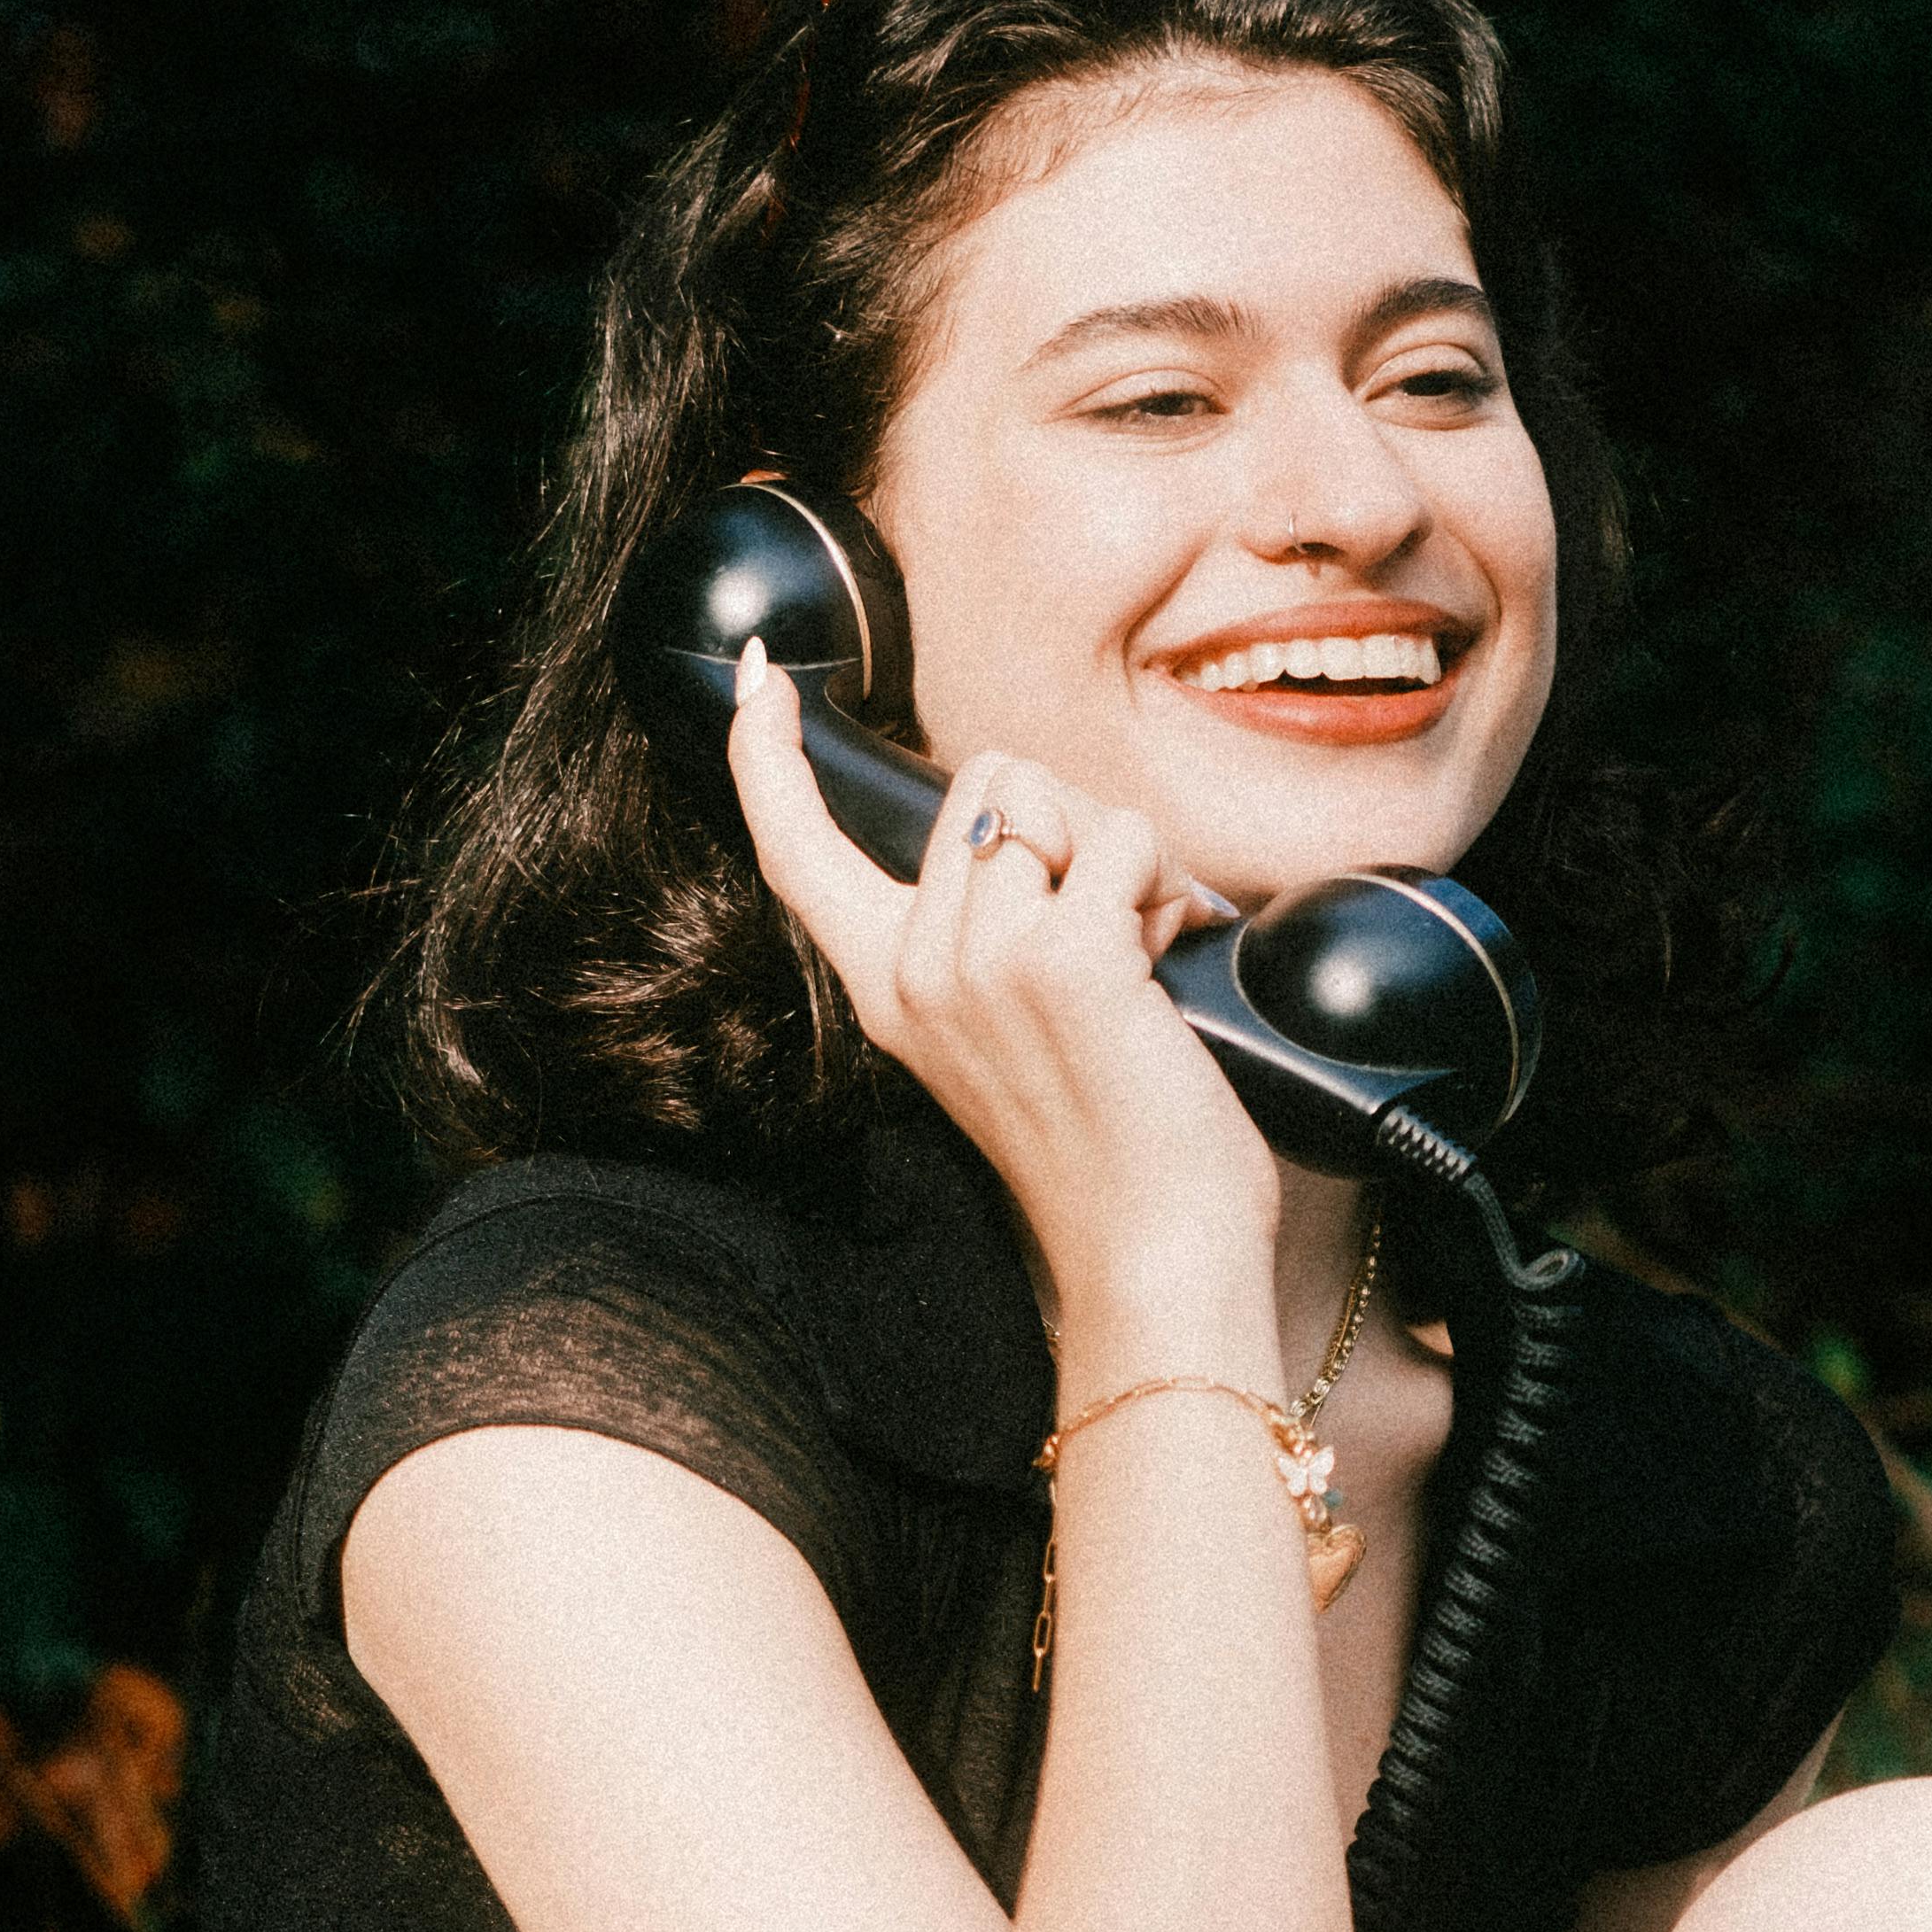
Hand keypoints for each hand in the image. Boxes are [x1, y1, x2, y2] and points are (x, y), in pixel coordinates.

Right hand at [725, 647, 1277, 1355]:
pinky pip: (1123, 838)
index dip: (765, 757)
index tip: (758, 681)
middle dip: (1067, 831)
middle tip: (1108, 936)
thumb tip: (1027, 826)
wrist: (1151, 1250)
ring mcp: (982, 960)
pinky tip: (1173, 954)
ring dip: (1126, 858)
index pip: (797, 852)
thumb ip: (991, 932)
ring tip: (1142, 955)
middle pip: (986, 782)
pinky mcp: (1063, 958)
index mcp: (888, 987)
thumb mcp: (1011, 1027)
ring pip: (1056, 799)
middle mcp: (918, 969)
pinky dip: (1169, 882)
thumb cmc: (1110, 1146)